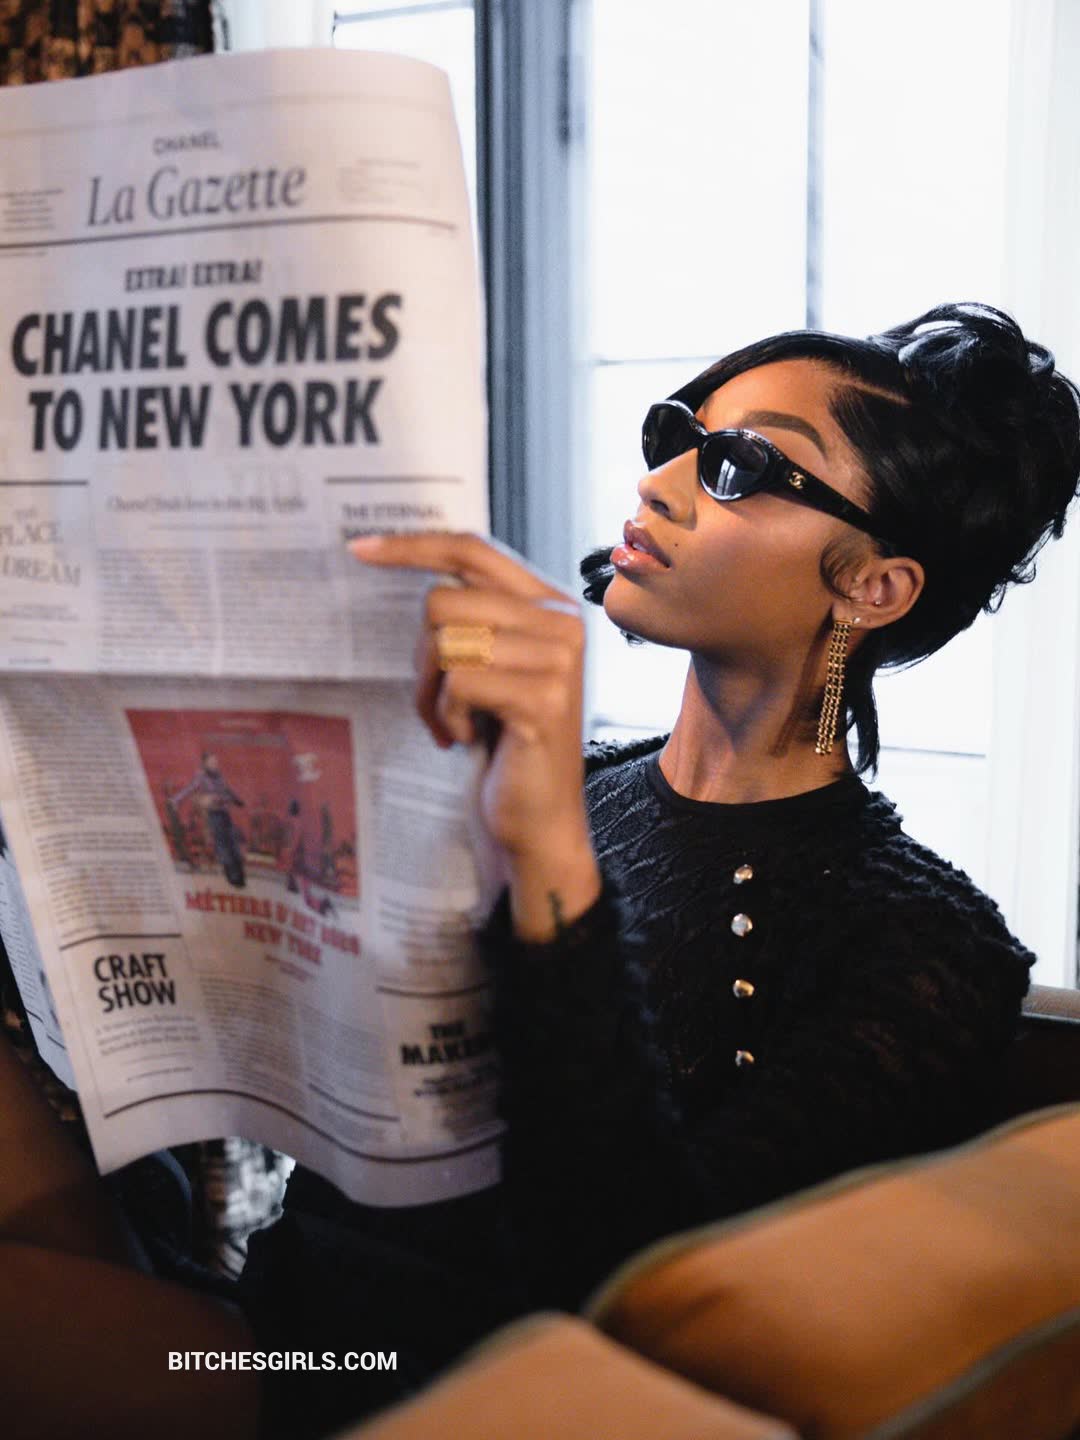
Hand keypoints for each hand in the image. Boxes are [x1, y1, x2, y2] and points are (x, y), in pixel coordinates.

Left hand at [351, 532, 601, 937]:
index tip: (359, 549)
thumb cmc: (503, 742)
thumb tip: (407, 560)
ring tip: (451, 722)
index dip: (413, 545)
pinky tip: (465, 738)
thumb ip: (472, 615)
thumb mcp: (488, 665)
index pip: (473, 549)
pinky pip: (459, 682)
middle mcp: (562, 622)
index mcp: (548, 604)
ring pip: (448, 641)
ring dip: (431, 691)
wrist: (535, 818)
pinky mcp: (544, 699)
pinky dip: (446, 716)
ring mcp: (559, 660)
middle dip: (422, 656)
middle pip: (445, 600)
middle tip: (437, 699)